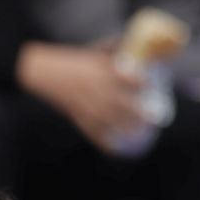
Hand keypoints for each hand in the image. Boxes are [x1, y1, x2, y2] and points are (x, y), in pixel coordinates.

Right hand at [15, 41, 145, 150]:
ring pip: (107, 119)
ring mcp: (85, 104)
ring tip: (138, 132)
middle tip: (154, 118)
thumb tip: (139, 49)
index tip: (150, 85)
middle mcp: (94, 89)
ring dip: (123, 127)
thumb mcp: (94, 50)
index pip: (123, 76)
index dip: (138, 81)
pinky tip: (114, 150)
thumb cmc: (74, 60)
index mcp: (100, 70)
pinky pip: (91, 131)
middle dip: (136, 111)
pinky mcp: (77, 116)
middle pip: (119, 102)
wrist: (45, 73)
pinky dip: (102, 141)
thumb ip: (115, 49)